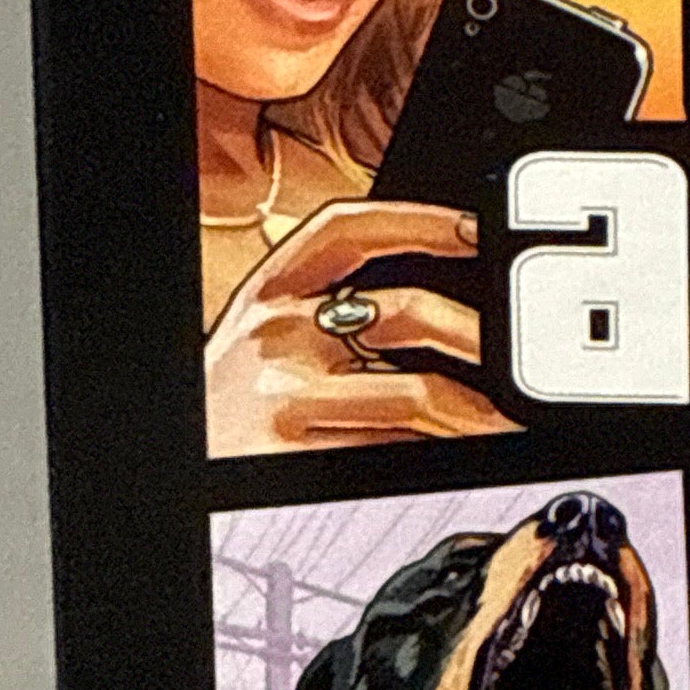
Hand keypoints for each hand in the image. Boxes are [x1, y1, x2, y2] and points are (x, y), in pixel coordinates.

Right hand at [202, 200, 502, 452]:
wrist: (170, 470)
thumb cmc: (228, 410)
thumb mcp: (265, 346)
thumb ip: (328, 317)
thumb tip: (434, 313)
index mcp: (268, 293)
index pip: (347, 229)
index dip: (418, 219)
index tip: (473, 227)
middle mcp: (274, 331)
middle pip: (404, 310)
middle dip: (477, 336)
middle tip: (520, 355)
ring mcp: (284, 391)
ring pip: (413, 390)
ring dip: (475, 410)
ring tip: (503, 421)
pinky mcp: (296, 449)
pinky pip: (393, 449)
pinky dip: (436, 453)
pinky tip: (454, 455)